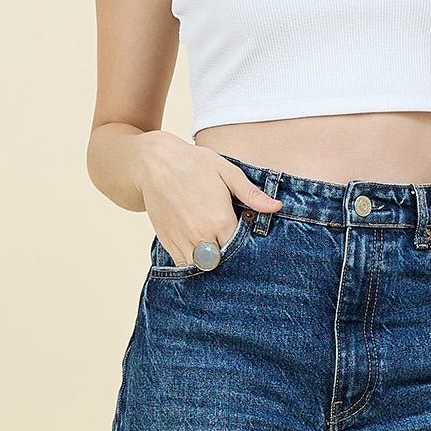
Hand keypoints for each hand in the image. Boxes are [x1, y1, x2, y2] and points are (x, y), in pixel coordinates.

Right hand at [138, 138, 280, 267]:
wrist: (154, 163)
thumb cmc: (194, 164)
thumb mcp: (228, 172)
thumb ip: (252, 194)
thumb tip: (276, 207)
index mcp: (220, 219)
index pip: (241, 248)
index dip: (247, 247)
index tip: (250, 242)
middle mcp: (201, 234)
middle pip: (224, 262)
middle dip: (231, 259)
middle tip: (235, 248)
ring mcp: (182, 240)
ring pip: (203, 268)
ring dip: (212, 263)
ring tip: (218, 250)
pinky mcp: (168, 242)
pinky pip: (184, 264)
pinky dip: (194, 263)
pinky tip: (202, 252)